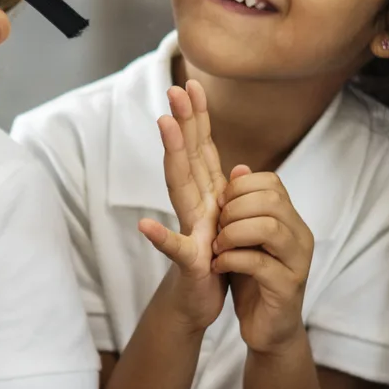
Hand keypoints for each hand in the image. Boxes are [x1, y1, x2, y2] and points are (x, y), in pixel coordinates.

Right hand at [139, 82, 230, 333]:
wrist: (198, 302)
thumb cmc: (213, 261)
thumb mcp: (228, 223)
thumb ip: (228, 194)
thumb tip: (243, 166)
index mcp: (207, 196)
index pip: (202, 150)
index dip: (198, 118)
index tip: (194, 85)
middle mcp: (194, 206)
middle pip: (187, 158)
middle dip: (182, 122)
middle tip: (175, 89)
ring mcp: (189, 230)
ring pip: (180, 188)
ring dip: (172, 156)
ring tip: (165, 127)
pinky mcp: (189, 261)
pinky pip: (175, 248)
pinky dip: (159, 237)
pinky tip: (144, 225)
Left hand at [213, 169, 312, 352]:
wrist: (266, 327)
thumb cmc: (252, 279)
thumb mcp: (243, 238)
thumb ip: (241, 206)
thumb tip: (239, 168)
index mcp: (290, 220)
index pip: (271, 182)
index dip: (239, 188)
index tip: (220, 205)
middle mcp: (300, 236)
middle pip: (271, 200)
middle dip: (234, 209)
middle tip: (216, 229)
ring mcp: (298, 262)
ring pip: (269, 228)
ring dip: (233, 234)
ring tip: (217, 247)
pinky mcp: (287, 288)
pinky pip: (260, 263)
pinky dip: (232, 260)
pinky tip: (219, 266)